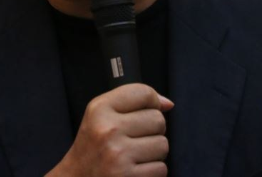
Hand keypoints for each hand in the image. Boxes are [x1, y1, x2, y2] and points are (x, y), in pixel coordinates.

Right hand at [48, 83, 172, 176]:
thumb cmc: (94, 146)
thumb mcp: (101, 115)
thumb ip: (133, 102)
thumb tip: (168, 104)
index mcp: (100, 109)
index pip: (144, 93)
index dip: (151, 102)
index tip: (143, 113)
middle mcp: (108, 130)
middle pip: (158, 119)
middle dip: (152, 131)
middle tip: (134, 140)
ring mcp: (118, 155)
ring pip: (163, 144)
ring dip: (153, 153)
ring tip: (134, 156)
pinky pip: (161, 168)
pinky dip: (152, 171)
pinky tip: (135, 170)